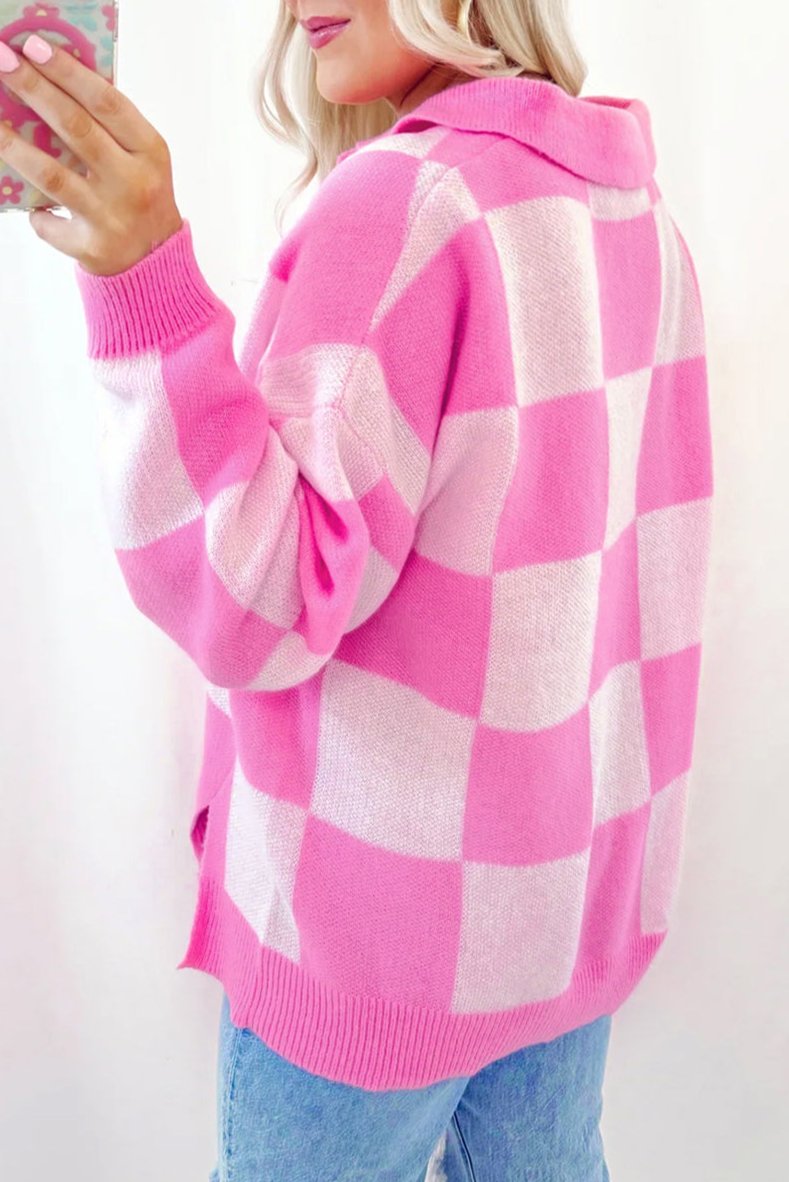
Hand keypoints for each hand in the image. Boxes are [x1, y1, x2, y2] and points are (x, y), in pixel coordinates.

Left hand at [0, 35, 183, 276]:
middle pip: (76, 129)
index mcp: (150, 153)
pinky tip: (33, 207)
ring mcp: (111, 217)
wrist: (157, 264)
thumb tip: (55, 82)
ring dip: (15, 146)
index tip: (34, 47)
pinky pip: (50, 224)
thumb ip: (112, 127)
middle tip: (3, 64)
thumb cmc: (142, 198)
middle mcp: (134, 183)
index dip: (68, 72)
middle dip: (35, 91)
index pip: (107, 103)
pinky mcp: (91, 247)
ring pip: (53, 175)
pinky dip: (37, 214)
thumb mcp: (143, 159)